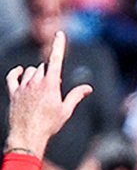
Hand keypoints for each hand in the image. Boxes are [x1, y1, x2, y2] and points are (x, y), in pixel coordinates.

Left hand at [5, 32, 91, 158]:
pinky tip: (21, 72)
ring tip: (40, 92)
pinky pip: (13, 76)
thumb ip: (76, 96)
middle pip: (44, 68)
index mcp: (50, 85)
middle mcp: (36, 81)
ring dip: (36, 76)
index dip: (58, 46)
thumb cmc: (49, 125)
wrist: (28, 135)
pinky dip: (17, 72)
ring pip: (30, 72)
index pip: (56, 60)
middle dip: (50, 76)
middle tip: (53, 93)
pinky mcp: (13, 91)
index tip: (60, 34)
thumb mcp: (65, 111)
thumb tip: (88, 88)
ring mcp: (23, 85)